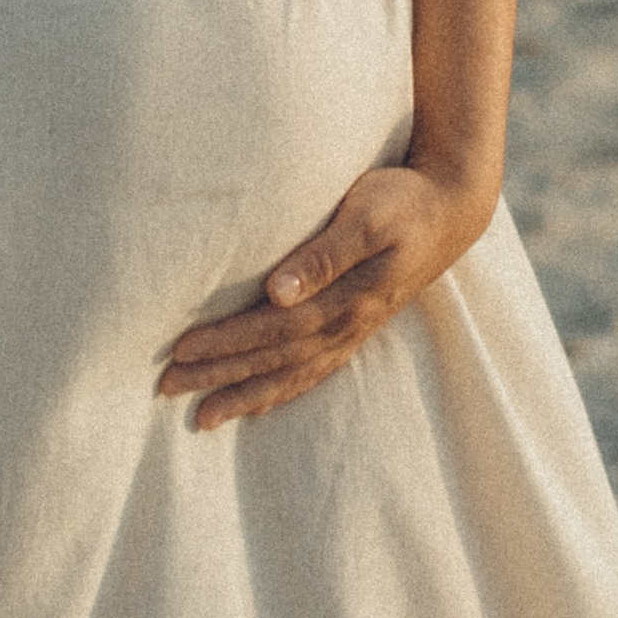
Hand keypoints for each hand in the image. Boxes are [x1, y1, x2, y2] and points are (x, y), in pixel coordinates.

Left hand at [155, 160, 494, 429]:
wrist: (452, 208)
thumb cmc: (402, 200)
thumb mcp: (366, 215)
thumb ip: (323, 254)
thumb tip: (277, 292)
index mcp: (346, 298)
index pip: (272, 328)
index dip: (226, 342)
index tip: (179, 350)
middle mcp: (348, 323)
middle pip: (273, 359)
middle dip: (219, 376)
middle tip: (165, 387)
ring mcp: (354, 330)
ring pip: (291, 374)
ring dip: (244, 395)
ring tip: (201, 417)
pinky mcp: (358, 326)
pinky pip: (315, 372)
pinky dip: (282, 392)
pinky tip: (257, 405)